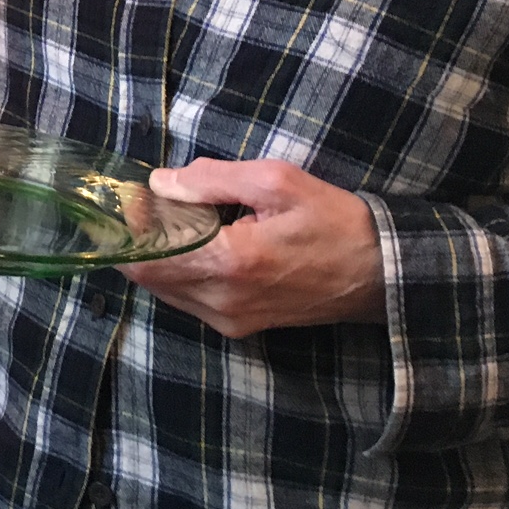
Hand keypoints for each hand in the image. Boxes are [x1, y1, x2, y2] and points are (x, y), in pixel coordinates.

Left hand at [119, 158, 385, 336]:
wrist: (382, 274)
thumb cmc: (333, 220)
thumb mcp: (277, 182)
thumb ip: (212, 180)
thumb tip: (159, 183)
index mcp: (229, 263)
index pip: (146, 254)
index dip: (127, 226)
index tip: (127, 196)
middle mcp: (222, 301)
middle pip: (147, 276)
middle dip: (137, 240)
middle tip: (146, 205)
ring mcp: (230, 321)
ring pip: (165, 290)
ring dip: (157, 257)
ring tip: (172, 220)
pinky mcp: (239, 328)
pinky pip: (188, 300)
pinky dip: (180, 272)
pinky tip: (195, 245)